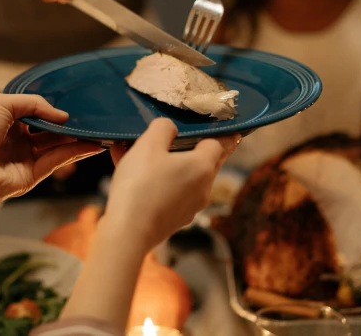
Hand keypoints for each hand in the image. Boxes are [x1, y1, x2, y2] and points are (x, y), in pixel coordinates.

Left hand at [0, 94, 103, 206]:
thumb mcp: (1, 103)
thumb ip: (35, 104)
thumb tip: (62, 116)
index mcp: (5, 122)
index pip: (36, 114)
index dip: (53, 110)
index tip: (74, 106)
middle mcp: (16, 141)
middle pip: (50, 132)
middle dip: (70, 126)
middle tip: (91, 119)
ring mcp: (24, 159)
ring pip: (57, 147)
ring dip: (78, 139)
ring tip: (99, 131)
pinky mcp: (30, 177)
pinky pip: (56, 161)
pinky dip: (75, 153)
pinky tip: (91, 144)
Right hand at [104, 119, 239, 251]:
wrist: (127, 233)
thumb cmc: (141, 185)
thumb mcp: (148, 145)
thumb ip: (163, 128)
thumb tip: (170, 128)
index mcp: (203, 167)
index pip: (222, 143)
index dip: (224, 133)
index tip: (232, 128)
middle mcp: (203, 188)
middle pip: (206, 161)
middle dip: (198, 148)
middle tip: (194, 136)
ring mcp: (190, 207)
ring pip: (184, 176)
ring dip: (170, 163)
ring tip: (142, 150)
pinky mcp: (174, 219)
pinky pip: (170, 191)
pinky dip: (158, 179)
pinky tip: (131, 172)